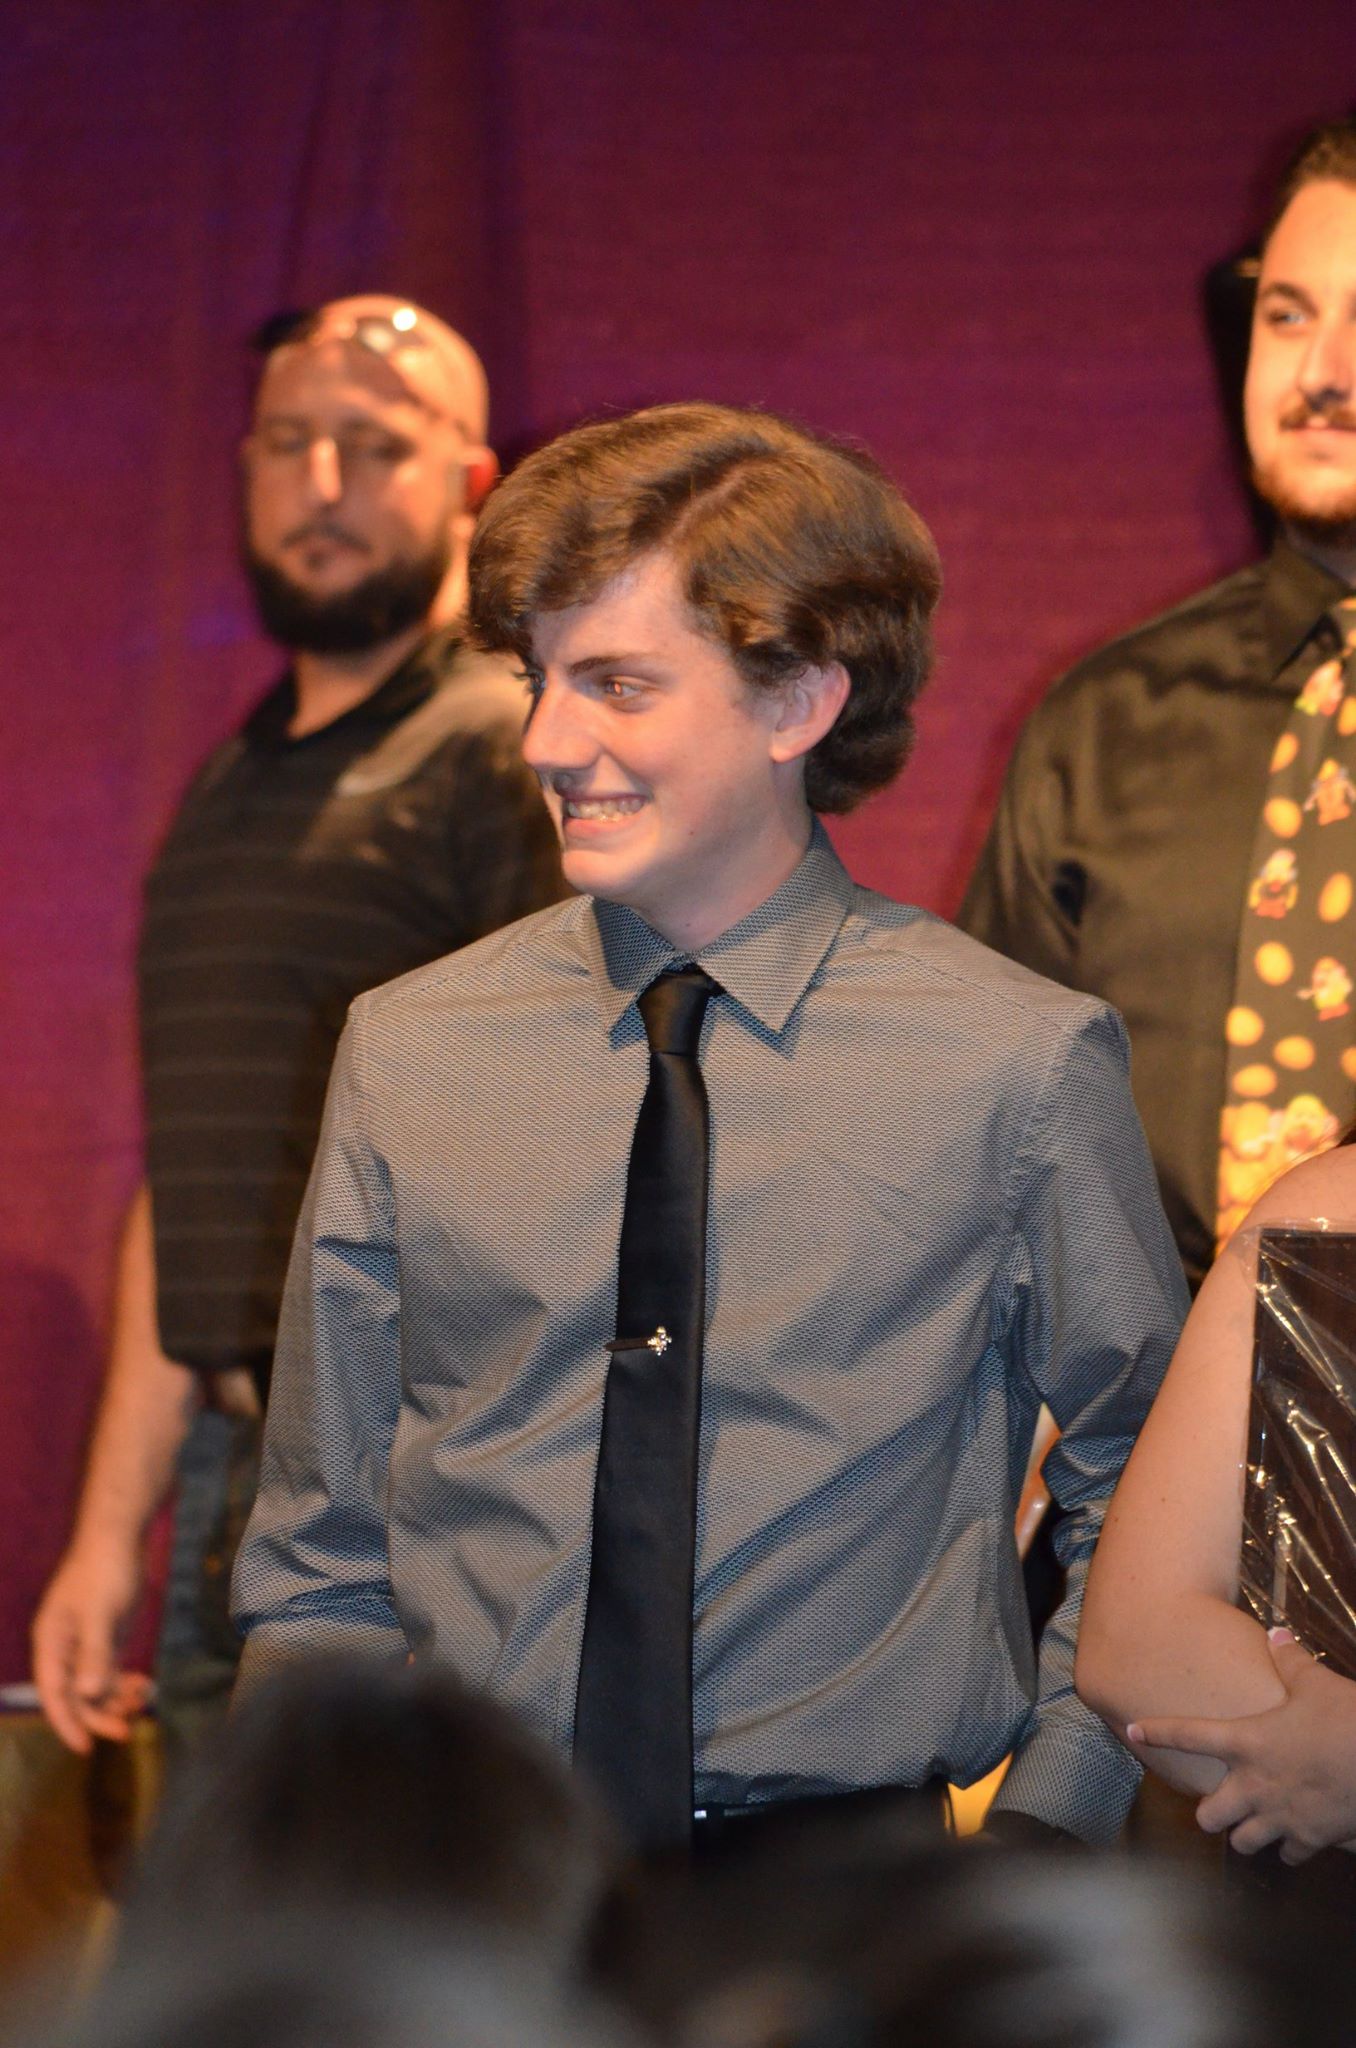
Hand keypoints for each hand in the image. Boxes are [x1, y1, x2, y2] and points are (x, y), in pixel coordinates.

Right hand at [30, 1537, 152, 1752]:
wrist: (119, 1536)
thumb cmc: (104, 1571)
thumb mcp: (100, 1614)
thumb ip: (94, 1653)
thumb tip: (88, 1693)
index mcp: (51, 1643)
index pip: (53, 1693)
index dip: (66, 1722)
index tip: (84, 1748)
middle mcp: (64, 1647)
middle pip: (76, 1694)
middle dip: (99, 1714)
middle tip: (127, 1730)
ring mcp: (84, 1642)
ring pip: (95, 1684)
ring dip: (115, 1698)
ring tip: (141, 1701)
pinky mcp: (105, 1636)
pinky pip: (110, 1669)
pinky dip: (123, 1681)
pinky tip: (143, 1687)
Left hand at [1128, 1631, 1355, 1863]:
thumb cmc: (1347, 1722)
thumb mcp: (1316, 1684)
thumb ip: (1290, 1661)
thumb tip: (1276, 1634)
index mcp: (1246, 1742)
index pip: (1188, 1735)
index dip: (1157, 1732)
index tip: (1132, 1731)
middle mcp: (1253, 1784)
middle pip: (1208, 1817)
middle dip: (1211, 1814)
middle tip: (1220, 1804)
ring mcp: (1279, 1817)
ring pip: (1242, 1843)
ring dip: (1246, 1834)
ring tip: (1253, 1824)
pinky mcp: (1308, 1839)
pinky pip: (1286, 1856)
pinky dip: (1288, 1849)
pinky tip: (1294, 1837)